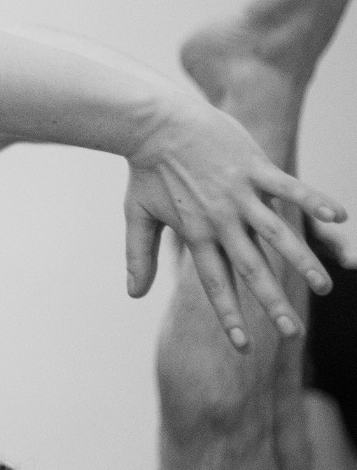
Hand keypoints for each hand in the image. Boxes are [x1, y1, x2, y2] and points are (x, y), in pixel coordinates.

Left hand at [123, 106, 344, 348]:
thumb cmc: (147, 170)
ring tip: (324, 288)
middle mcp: (221, 221)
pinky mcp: (255, 168)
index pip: (215, 284)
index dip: (229, 315)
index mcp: (196, 235)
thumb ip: (138, 256)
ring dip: (301, 261)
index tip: (242, 346)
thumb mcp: (136, 215)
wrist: (154, 122)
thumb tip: (133, 295)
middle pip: (251, 269)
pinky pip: (290, 188)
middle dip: (272, 304)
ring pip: (277, 234)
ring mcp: (240, 194)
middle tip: (293, 335)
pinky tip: (339, 216)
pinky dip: (313, 200)